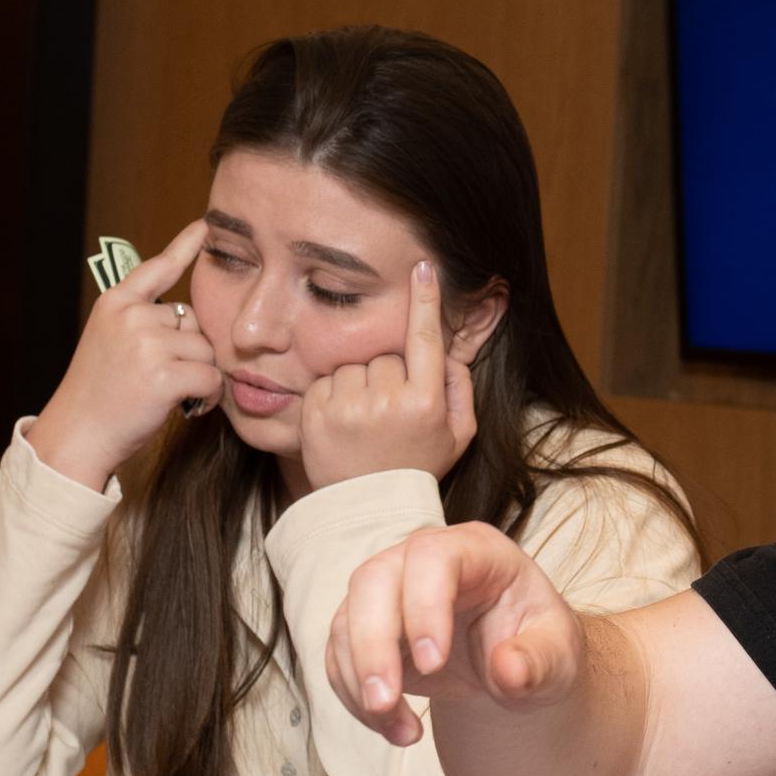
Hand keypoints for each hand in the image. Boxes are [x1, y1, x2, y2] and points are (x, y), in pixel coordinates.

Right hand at [29, 221, 220, 490]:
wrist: (77, 435)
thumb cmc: (99, 394)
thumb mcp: (108, 341)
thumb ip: (140, 321)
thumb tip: (187, 315)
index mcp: (115, 304)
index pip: (156, 268)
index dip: (184, 247)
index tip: (205, 225)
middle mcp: (131, 317)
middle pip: (194, 321)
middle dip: (191, 349)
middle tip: (164, 377)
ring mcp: (147, 345)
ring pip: (206, 351)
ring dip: (201, 375)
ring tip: (171, 394)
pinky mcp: (164, 375)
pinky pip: (211, 377)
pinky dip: (208, 396)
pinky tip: (187, 406)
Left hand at [299, 262, 475, 489]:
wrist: (367, 507)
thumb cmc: (417, 465)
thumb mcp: (458, 434)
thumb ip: (460, 387)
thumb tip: (446, 348)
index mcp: (424, 402)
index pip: (425, 338)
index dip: (425, 300)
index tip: (423, 267)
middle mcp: (386, 400)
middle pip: (386, 354)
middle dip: (390, 371)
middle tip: (391, 409)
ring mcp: (348, 406)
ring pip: (354, 364)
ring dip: (360, 382)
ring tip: (365, 418)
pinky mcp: (315, 411)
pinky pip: (327, 379)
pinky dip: (335, 394)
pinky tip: (344, 421)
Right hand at [328, 522, 583, 746]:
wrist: (514, 663)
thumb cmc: (538, 646)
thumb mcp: (558, 656)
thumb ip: (540, 662)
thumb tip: (509, 670)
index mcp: (477, 551)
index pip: (433, 557)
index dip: (423, 606)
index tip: (433, 663)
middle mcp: (422, 559)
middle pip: (372, 581)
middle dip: (372, 646)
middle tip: (386, 702)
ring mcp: (388, 590)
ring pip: (347, 620)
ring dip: (361, 682)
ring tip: (403, 731)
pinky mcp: (365, 626)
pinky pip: (339, 656)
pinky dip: (355, 696)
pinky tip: (394, 727)